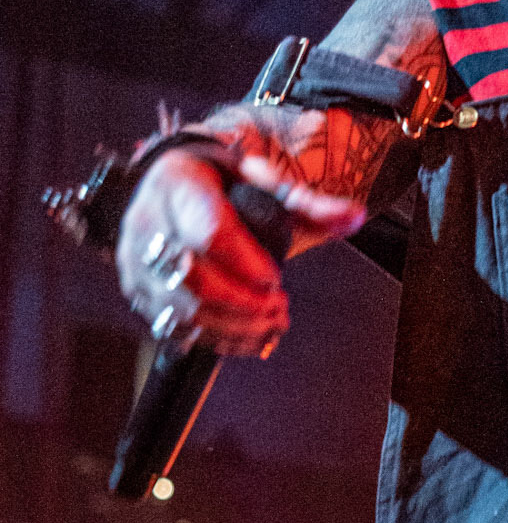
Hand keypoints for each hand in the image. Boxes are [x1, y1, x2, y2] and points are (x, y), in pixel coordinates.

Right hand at [116, 147, 362, 357]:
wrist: (171, 187)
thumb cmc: (220, 185)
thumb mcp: (261, 181)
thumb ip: (308, 203)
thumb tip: (354, 217)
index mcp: (178, 186)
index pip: (209, 232)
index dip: (247, 262)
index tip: (275, 277)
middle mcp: (148, 223)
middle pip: (194, 278)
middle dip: (244, 302)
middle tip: (278, 306)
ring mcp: (138, 262)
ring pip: (183, 309)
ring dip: (234, 326)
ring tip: (271, 324)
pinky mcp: (140, 293)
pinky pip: (176, 328)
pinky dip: (218, 340)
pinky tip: (250, 338)